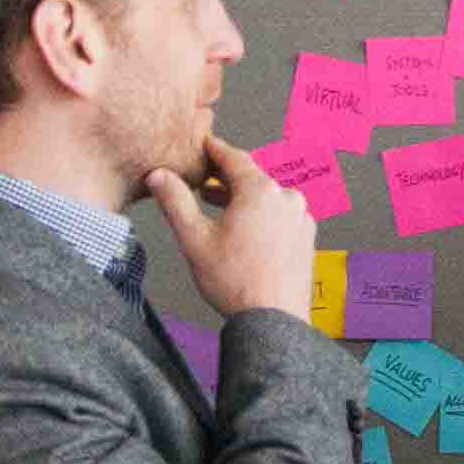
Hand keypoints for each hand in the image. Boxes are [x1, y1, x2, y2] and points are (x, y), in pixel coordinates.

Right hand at [144, 135, 315, 320]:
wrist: (273, 319)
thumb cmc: (236, 283)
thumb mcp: (194, 239)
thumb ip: (175, 202)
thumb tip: (159, 176)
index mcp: (260, 191)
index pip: (233, 157)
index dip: (214, 150)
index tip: (204, 144)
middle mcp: (286, 198)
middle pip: (251, 177)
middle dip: (225, 177)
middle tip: (202, 179)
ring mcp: (300, 218)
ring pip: (267, 197)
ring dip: (242, 197)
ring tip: (218, 205)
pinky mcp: (305, 237)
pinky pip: (279, 215)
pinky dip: (261, 215)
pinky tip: (245, 230)